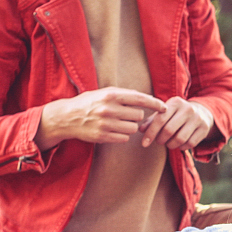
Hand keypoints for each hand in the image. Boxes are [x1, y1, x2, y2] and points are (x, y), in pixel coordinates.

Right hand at [36, 87, 166, 147]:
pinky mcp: (102, 137)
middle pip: (139, 116)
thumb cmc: (89, 103)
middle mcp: (109, 108)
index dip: (155, 103)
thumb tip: (147, 99)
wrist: (66, 117)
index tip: (164, 107)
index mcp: (110, 94)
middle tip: (126, 115)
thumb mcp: (103, 92)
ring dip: (130, 127)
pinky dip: (122, 136)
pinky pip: (124, 139)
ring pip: (133, 129)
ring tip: (118, 123)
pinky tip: (113, 130)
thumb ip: (123, 95)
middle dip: (136, 116)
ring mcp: (105, 124)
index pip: (140, 98)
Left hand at [137, 97, 214, 150]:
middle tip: (159, 142)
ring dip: (171, 145)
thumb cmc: (178, 114)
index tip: (144, 143)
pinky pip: (190, 144)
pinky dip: (181, 147)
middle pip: (169, 130)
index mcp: (175, 102)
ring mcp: (197, 119)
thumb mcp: (166, 112)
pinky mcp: (204, 129)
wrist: (202, 112)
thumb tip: (140, 130)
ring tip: (168, 143)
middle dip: (161, 140)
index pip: (160, 119)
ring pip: (180, 139)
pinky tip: (179, 144)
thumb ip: (152, 120)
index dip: (151, 133)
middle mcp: (188, 109)